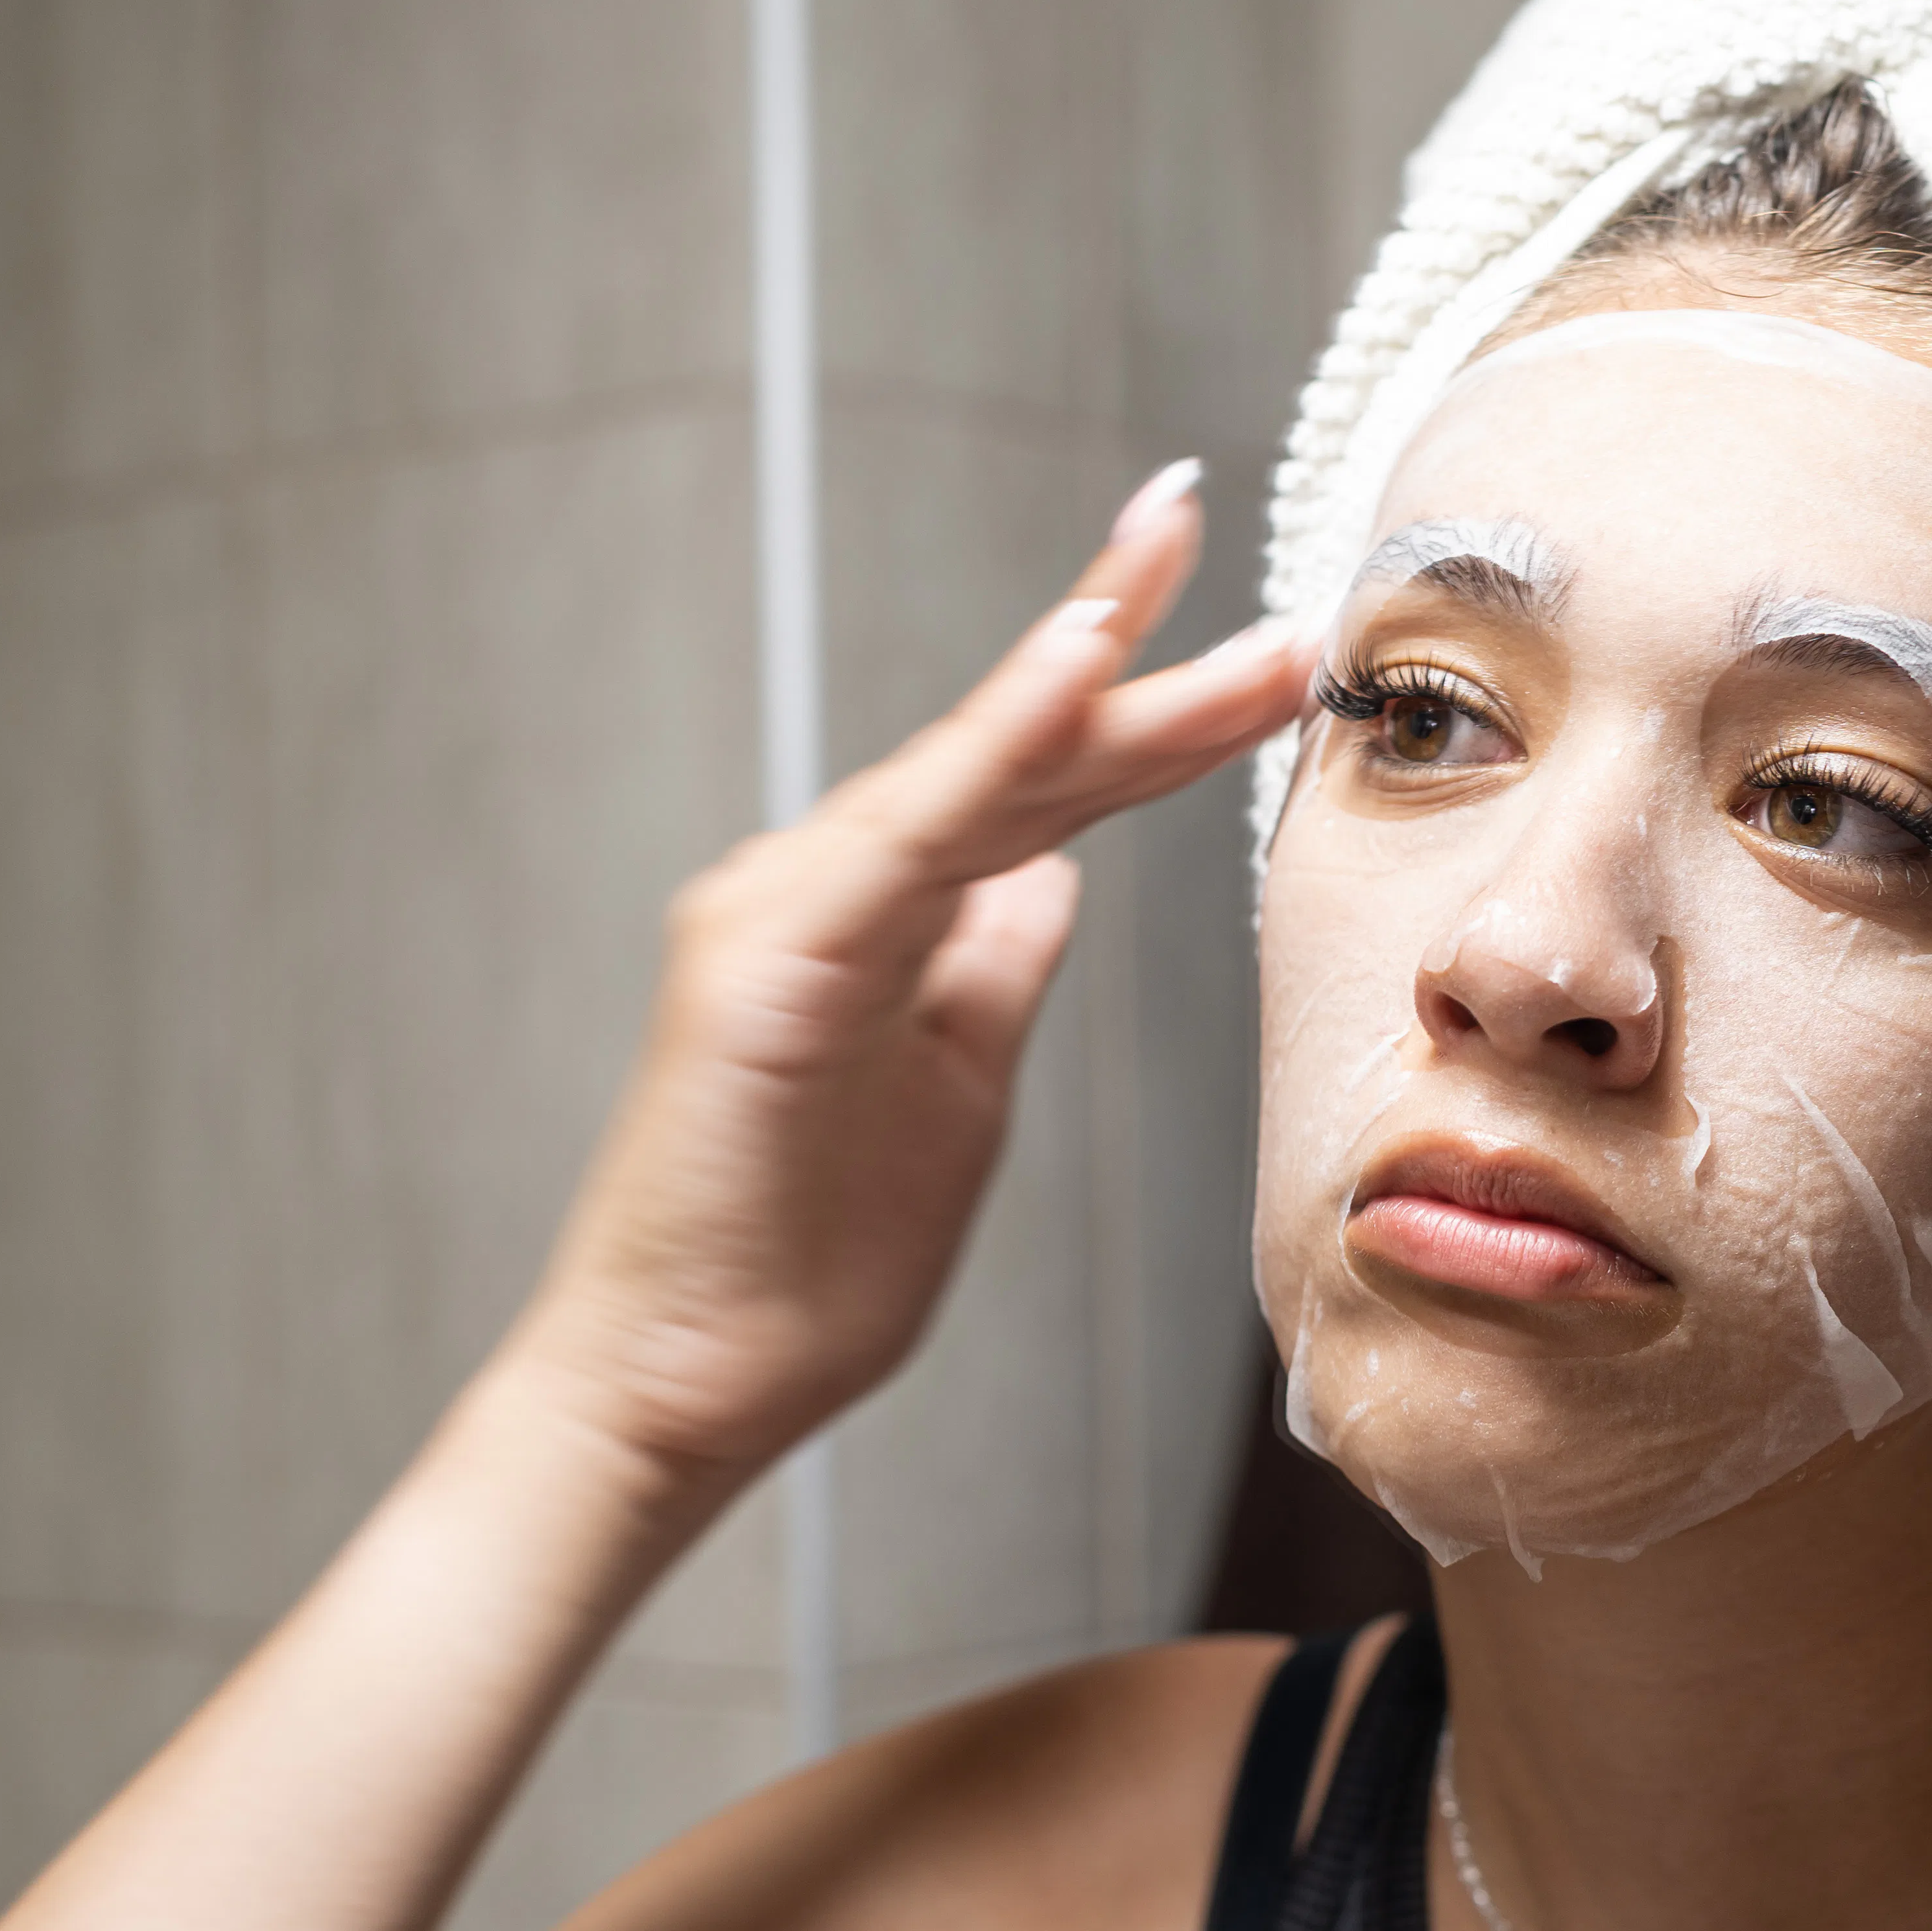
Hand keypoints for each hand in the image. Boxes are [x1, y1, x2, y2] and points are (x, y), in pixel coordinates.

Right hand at [505, 465, 1307, 1479]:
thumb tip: (1053, 881)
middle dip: (1139, 656)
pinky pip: (904, 837)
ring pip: (967, 773)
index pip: (1036, 787)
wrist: (673, 1388)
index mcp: (878, 922)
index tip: (1259, 637)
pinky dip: (991, 744)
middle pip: (1015, 756)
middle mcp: (824, 887)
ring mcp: (784, 911)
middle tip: (1234, 542)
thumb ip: (991, 977)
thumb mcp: (952, 1099)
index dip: (1142, 705)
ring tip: (1195, 584)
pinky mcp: (763, 963)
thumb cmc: (795, 1265)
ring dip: (1089, 673)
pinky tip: (1072, 669)